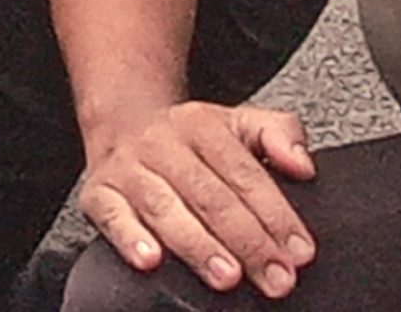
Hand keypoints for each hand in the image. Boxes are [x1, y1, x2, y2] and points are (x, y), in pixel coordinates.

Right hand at [77, 101, 318, 298]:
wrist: (122, 123)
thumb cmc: (191, 141)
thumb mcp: (238, 124)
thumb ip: (279, 134)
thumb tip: (302, 164)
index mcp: (200, 125)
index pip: (242, 171)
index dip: (275, 213)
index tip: (299, 251)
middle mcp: (160, 143)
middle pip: (208, 194)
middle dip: (246, 240)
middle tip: (275, 276)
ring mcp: (127, 168)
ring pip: (164, 207)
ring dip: (198, 245)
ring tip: (227, 275)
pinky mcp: (98, 193)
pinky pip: (111, 215)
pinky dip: (129, 237)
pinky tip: (151, 258)